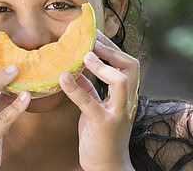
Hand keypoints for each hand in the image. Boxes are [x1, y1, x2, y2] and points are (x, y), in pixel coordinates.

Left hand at [59, 30, 138, 170]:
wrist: (107, 166)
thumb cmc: (101, 135)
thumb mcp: (97, 107)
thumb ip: (90, 88)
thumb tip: (76, 69)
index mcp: (125, 95)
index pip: (128, 64)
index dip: (112, 48)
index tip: (95, 35)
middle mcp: (126, 101)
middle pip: (131, 67)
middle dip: (111, 50)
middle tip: (91, 42)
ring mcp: (117, 113)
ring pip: (121, 81)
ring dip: (102, 65)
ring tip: (84, 56)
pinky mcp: (103, 124)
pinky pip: (90, 102)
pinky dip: (75, 88)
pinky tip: (62, 77)